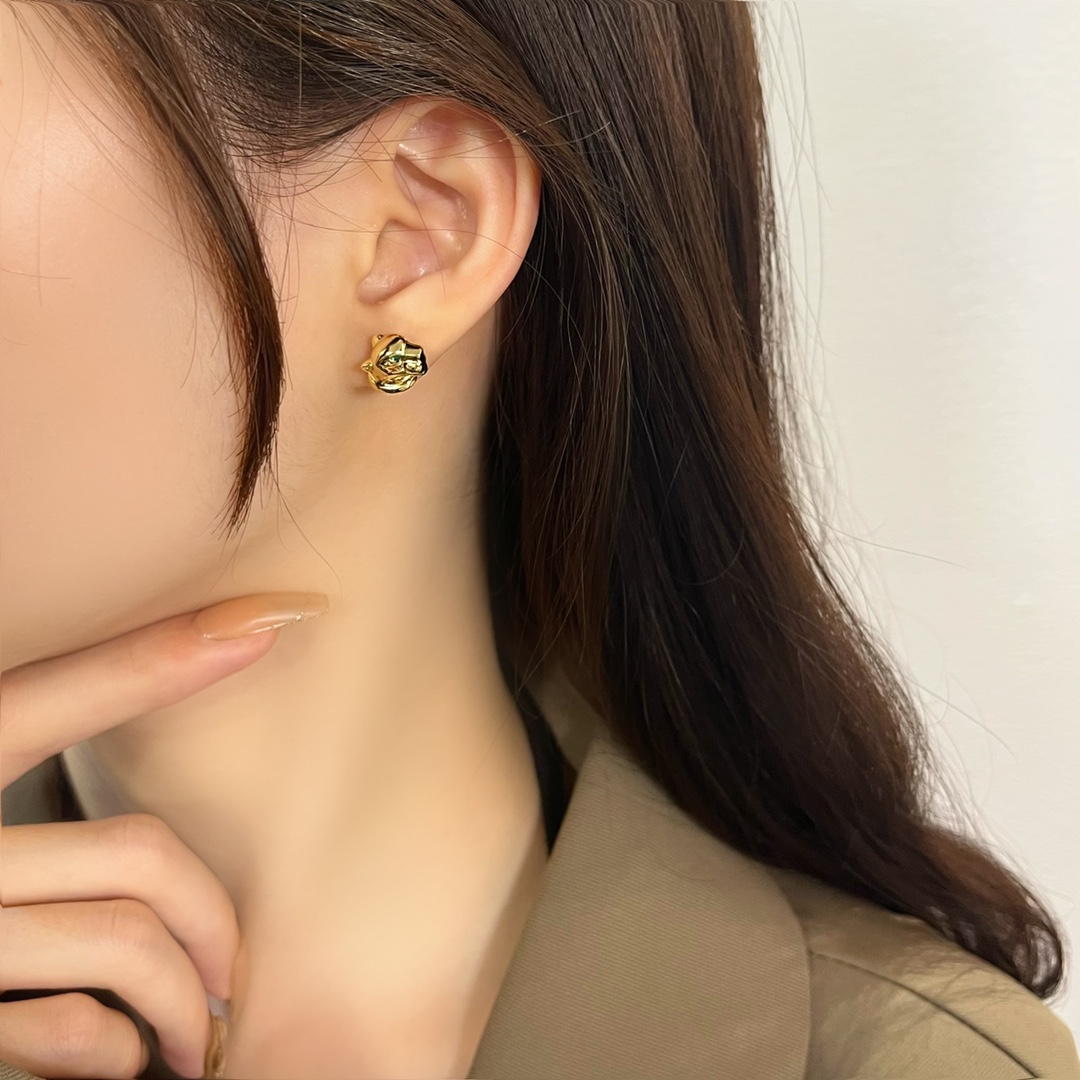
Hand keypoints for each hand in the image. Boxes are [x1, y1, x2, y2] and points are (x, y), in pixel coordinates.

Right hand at [0, 594, 326, 1078]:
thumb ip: (27, 818)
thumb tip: (140, 835)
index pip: (45, 695)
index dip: (159, 656)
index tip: (274, 615)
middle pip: (133, 853)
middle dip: (211, 914)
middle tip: (235, 965)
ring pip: (121, 942)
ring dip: (186, 998)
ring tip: (198, 1030)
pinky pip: (70, 1028)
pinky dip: (117, 1050)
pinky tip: (122, 1055)